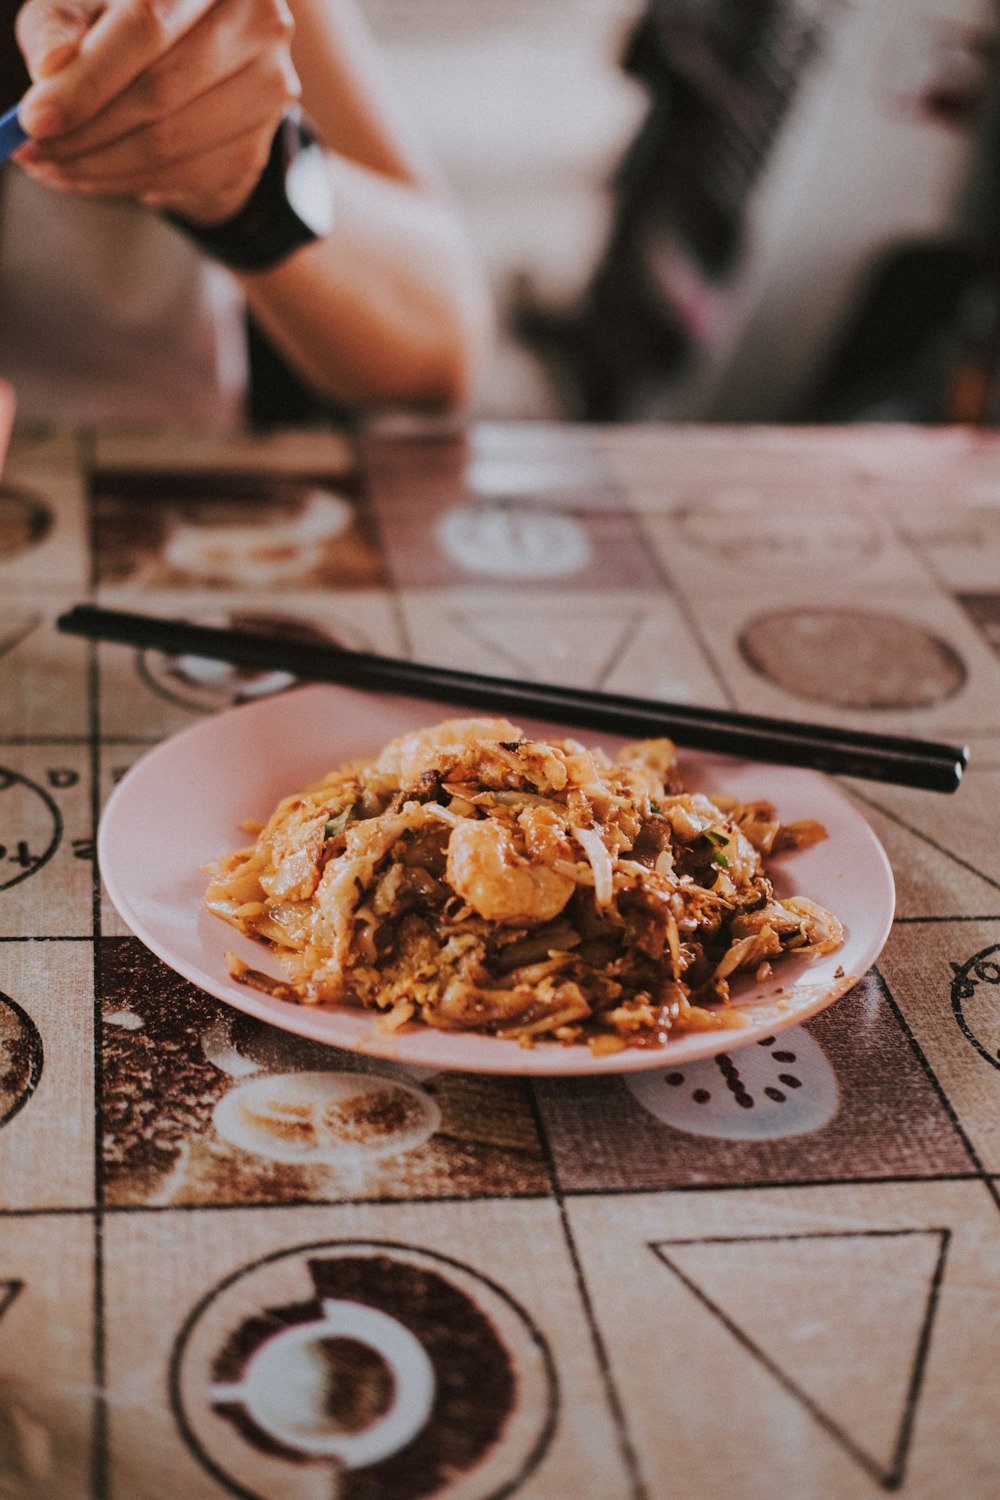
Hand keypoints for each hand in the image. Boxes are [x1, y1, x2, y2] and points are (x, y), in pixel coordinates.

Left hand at [13, 0, 300, 223]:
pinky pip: (188, 177)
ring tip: (52, 166)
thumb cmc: (126, 20)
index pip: (146, 26)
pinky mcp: (260, 142)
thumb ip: (60, 23)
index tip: (35, 119)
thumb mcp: (83, 4)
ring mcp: (270, 85)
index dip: (88, 79)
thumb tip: (52, 66)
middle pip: (162, 90)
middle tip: (35, 151)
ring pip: (174, 143)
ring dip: (102, 165)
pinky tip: (90, 175)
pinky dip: (129, 184)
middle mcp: (257, 20)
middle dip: (87, 131)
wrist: (193, 59)